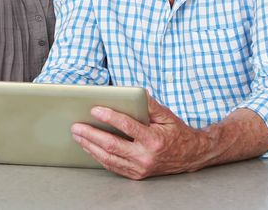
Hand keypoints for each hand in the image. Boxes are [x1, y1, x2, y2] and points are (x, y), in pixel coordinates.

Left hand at [70, 94, 210, 178]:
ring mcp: (140, 168)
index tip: (95, 110)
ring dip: (90, 146)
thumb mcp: (166, 115)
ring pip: (109, 158)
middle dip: (91, 134)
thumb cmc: (176, 133)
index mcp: (154, 140)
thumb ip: (149, 104)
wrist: (190, 156)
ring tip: (78, 135)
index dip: (110, 117)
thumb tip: (133, 92)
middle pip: (112, 145)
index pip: (127, 127)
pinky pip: (113, 166)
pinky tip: (89, 147)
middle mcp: (146, 156)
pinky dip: (98, 156)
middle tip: (77, 126)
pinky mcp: (137, 174)